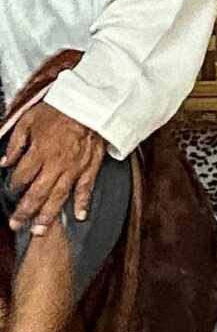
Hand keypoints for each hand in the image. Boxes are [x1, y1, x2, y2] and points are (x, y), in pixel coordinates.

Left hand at [0, 92, 104, 234]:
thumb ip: (16, 142)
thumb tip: (5, 162)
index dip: (13, 185)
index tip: (11, 189)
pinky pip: (86, 187)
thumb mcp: (29, 119)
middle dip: (24, 211)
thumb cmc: (60, 108)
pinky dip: (83, 202)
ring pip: (59, 196)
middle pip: (37, 194)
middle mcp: (56, 164)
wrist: (93, 100)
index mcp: (39, 152)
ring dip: (48, 215)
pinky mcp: (91, 165)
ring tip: (40, 231)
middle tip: (16, 225)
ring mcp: (75, 167)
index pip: (21, 177)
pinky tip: (80, 216)